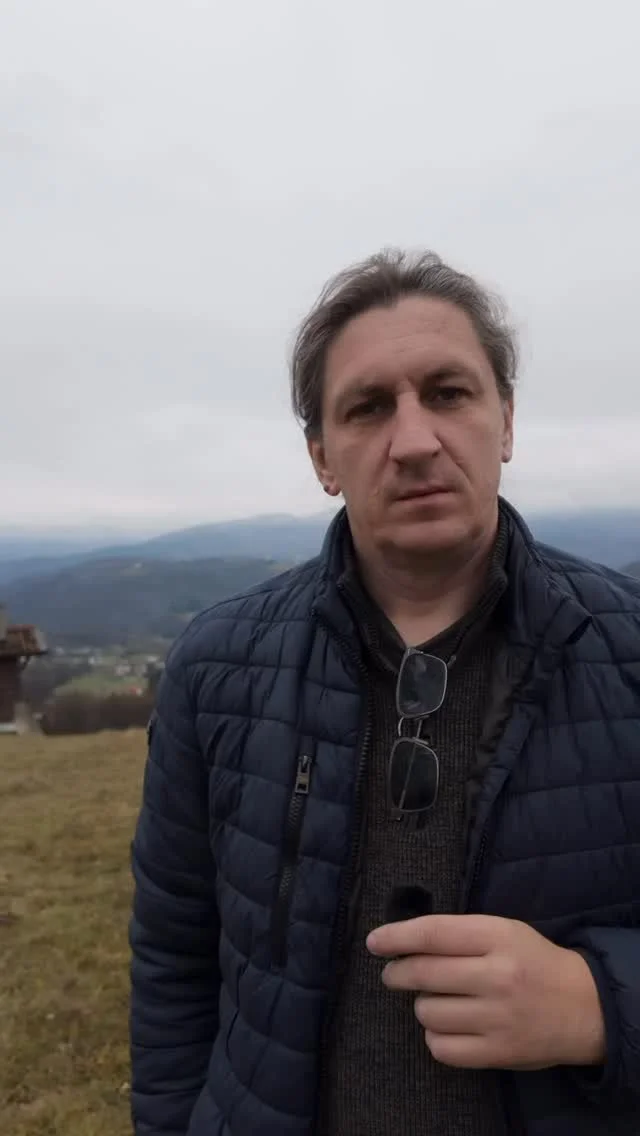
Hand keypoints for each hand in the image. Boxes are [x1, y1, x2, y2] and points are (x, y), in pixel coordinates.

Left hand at [366, 914, 604, 1070]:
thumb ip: (458, 933)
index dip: (396, 937)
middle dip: (398, 973)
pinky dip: (435, 1036)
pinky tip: (448, 1026)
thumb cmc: (533, 961)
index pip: (433, 933)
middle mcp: (496, 976)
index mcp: (497, 937)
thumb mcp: (503, 931)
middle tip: (394, 974)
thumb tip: (403, 940)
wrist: (584, 1007)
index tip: (374, 942)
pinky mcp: (498, 1053)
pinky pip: (441, 1047)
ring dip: (422, 1006)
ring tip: (438, 1000)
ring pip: (427, 1012)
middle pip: (423, 973)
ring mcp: (497, 1018)